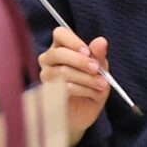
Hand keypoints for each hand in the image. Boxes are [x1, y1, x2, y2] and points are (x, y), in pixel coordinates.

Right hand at [39, 27, 110, 144]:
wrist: (84, 113)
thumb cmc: (90, 87)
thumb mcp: (100, 69)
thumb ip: (98, 55)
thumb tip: (101, 41)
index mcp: (62, 47)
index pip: (60, 34)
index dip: (73, 41)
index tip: (88, 51)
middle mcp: (49, 60)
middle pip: (58, 53)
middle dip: (81, 61)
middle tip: (97, 69)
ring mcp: (45, 77)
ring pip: (62, 72)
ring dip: (86, 78)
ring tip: (101, 85)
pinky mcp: (47, 94)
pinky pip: (63, 88)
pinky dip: (83, 89)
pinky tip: (93, 93)